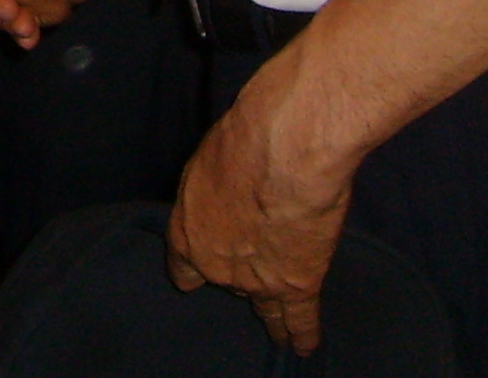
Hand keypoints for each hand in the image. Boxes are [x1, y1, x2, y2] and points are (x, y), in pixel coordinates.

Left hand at [164, 50, 358, 354]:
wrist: (282, 152)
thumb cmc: (242, 141)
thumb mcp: (206, 160)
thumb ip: (211, 189)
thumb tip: (223, 190)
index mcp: (187, 232)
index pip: (184, 267)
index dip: (194, 270)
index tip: (196, 277)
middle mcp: (216, 265)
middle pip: (227, 279)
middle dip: (239, 270)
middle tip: (255, 261)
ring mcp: (256, 280)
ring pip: (263, 307)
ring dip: (269, 320)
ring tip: (275, 335)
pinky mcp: (297, 284)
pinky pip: (299, 318)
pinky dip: (302, 334)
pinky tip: (303, 346)